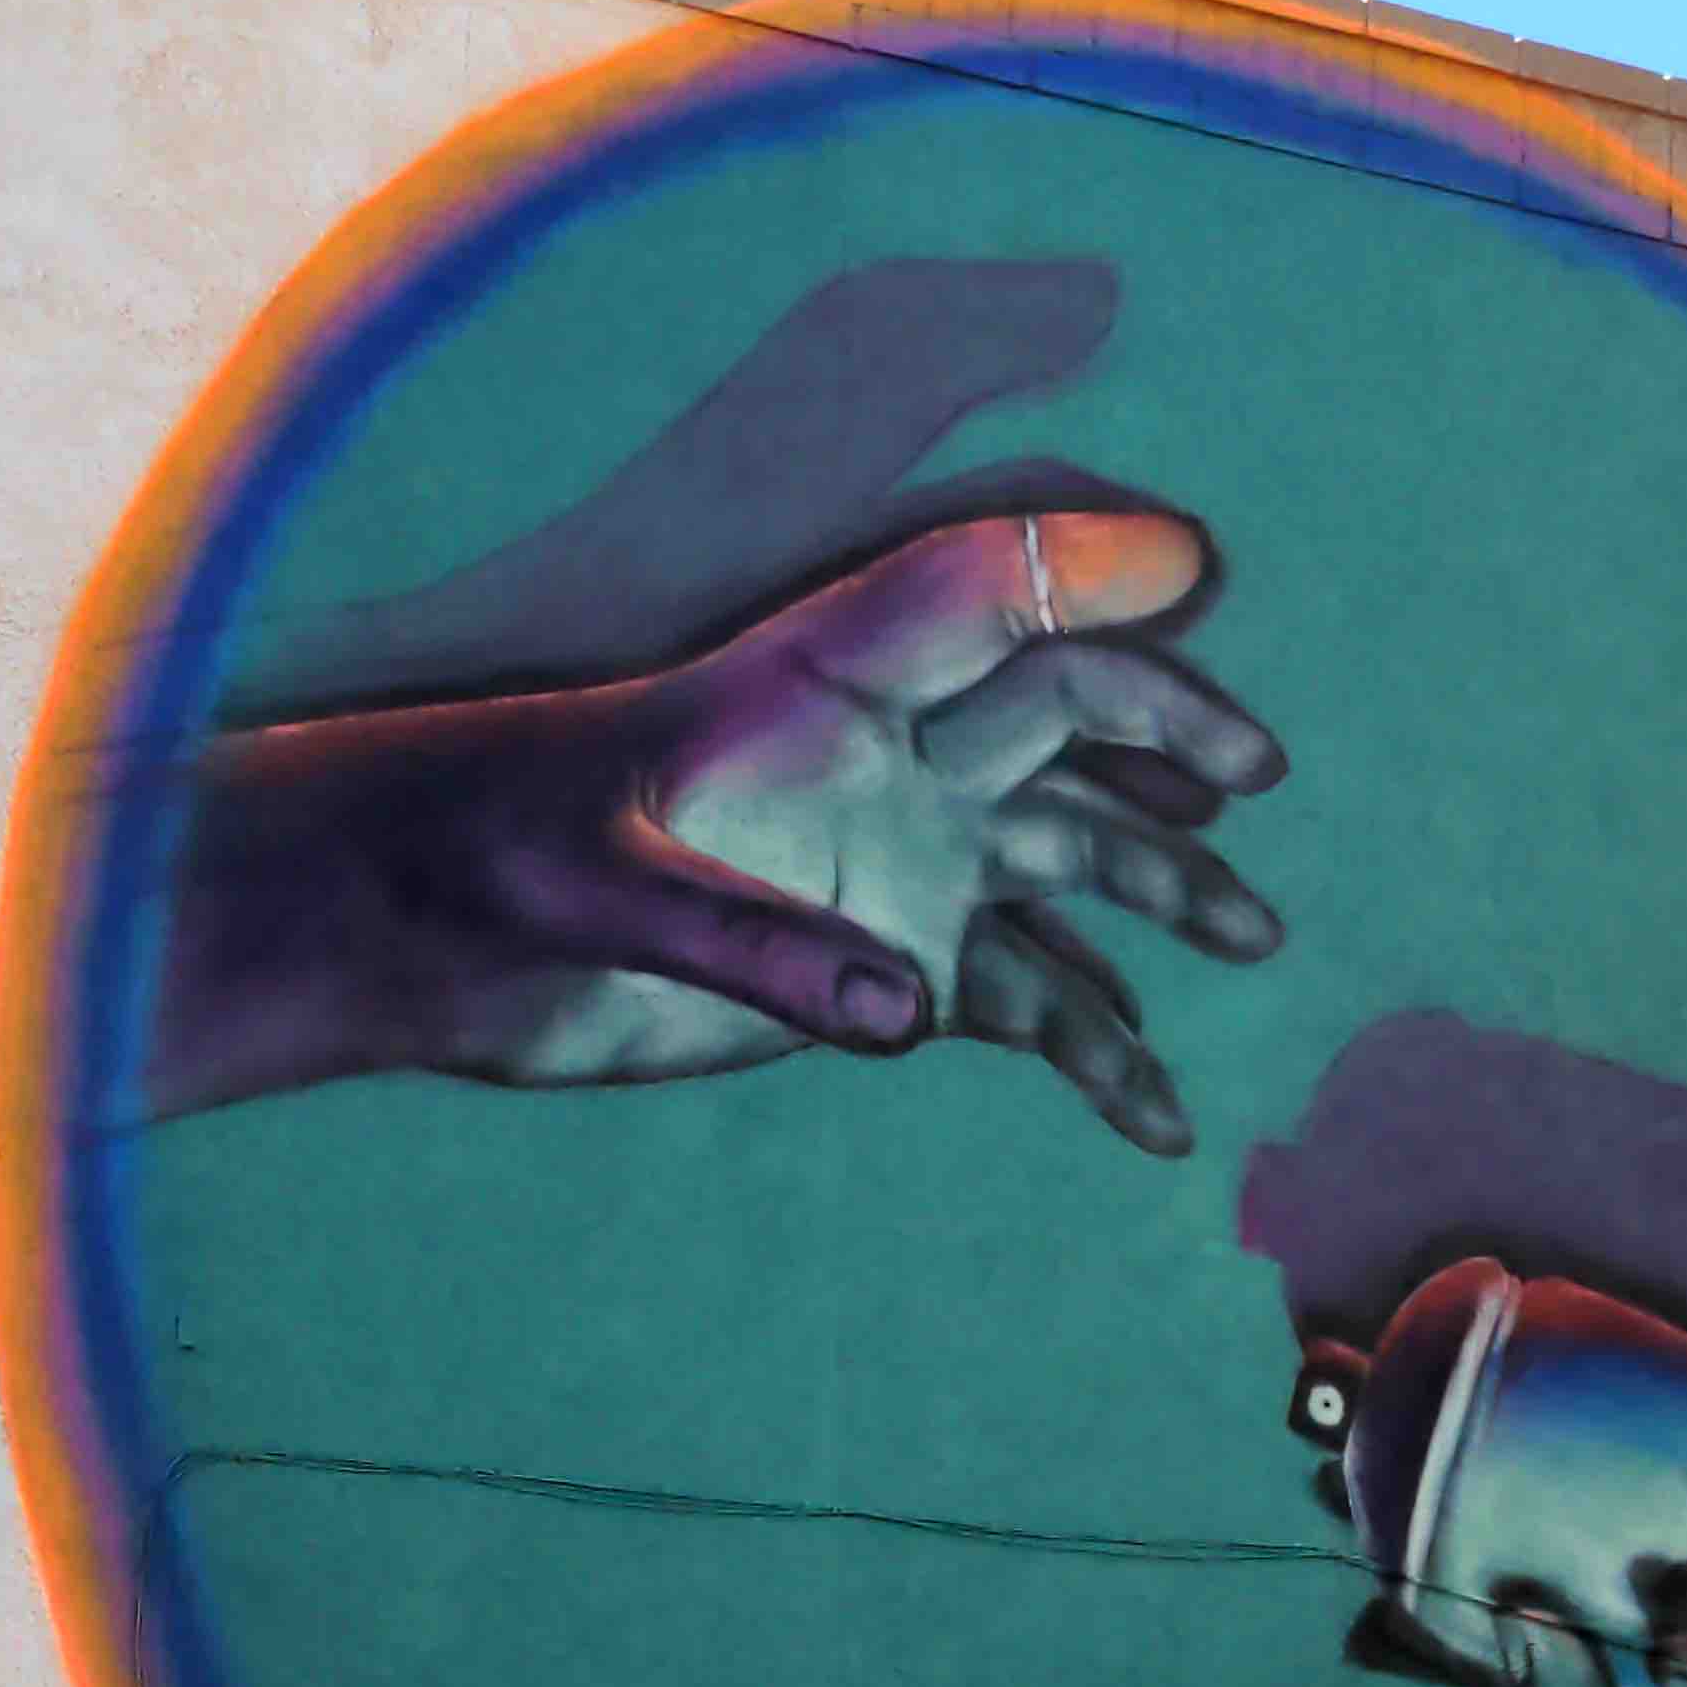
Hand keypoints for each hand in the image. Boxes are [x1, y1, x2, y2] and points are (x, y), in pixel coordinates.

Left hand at [137, 260, 1290, 1145]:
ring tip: (1250, 939)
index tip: (1198, 574)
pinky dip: (1102, 1053)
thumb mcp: (606, 901)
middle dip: (1167, 732)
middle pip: (1062, 712)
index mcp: (817, 689)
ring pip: (1070, 853)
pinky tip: (1157, 1120)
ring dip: (1163, 888)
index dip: (1087, 567)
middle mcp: (885, 764)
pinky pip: (1032, 1000)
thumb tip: (910, 1014)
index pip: (976, 594)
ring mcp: (901, 866)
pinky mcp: (895, 969)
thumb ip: (762, 952)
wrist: (437, 944)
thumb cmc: (497, 869)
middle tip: (1249, 783)